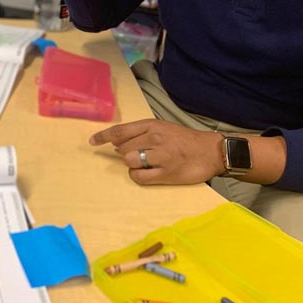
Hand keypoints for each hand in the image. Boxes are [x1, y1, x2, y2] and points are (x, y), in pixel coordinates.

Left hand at [89, 118, 223, 184]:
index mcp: (151, 125)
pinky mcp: (166, 173)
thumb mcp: (162, 128)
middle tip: (140, 155)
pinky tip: (147, 173)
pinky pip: (139, 177)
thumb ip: (140, 133)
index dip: (103, 136)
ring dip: (133, 165)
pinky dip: (138, 176)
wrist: (210, 151)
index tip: (92, 142)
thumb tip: (116, 142)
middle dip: (125, 154)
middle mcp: (154, 139)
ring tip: (147, 163)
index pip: (120, 131)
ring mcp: (160, 156)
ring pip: (129, 162)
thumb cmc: (184, 139)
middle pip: (122, 149)